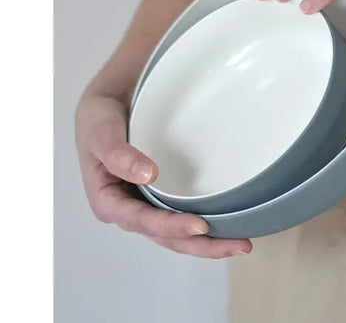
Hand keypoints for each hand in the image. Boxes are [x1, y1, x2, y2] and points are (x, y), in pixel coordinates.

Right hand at [75, 92, 251, 257]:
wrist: (108, 105)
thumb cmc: (99, 119)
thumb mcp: (101, 132)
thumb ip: (118, 153)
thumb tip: (148, 175)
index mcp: (107, 201)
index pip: (141, 221)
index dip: (169, 227)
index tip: (199, 226)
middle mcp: (127, 209)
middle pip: (164, 236)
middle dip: (200, 245)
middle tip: (237, 245)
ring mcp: (145, 204)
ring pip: (175, 233)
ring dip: (206, 241)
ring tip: (240, 243)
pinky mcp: (159, 195)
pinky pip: (180, 215)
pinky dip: (201, 225)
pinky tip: (225, 226)